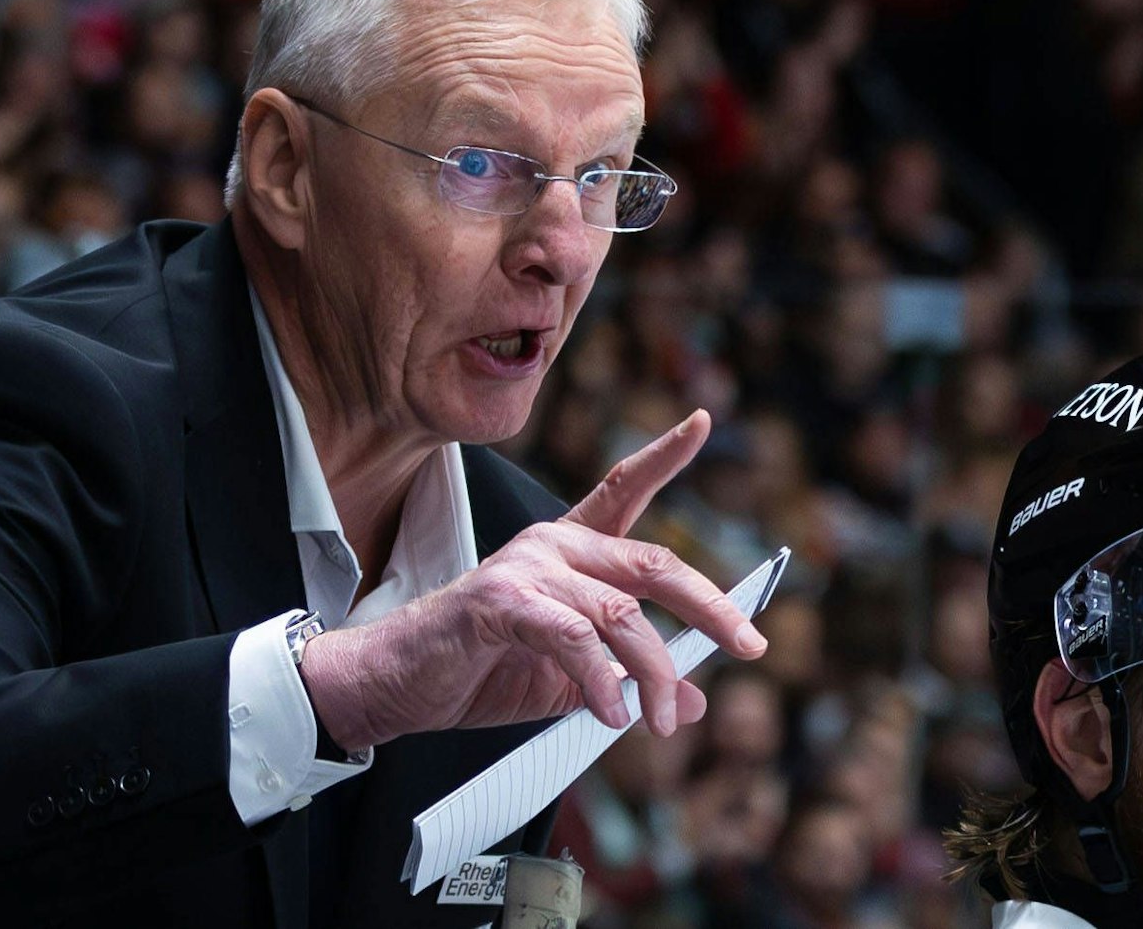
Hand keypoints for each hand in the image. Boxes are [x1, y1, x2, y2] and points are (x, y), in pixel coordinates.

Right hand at [299, 409, 767, 749]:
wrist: (395, 682)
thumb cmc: (476, 668)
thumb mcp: (569, 683)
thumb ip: (627, 680)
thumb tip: (691, 704)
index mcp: (569, 551)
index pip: (623, 489)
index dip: (665, 455)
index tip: (701, 420)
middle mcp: (553, 544)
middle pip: (652, 561)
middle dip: (709, 606)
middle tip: (748, 646)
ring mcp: (527, 568)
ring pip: (621, 613)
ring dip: (652, 672)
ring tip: (657, 722)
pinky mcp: (500, 601)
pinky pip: (572, 637)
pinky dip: (598, 680)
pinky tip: (609, 713)